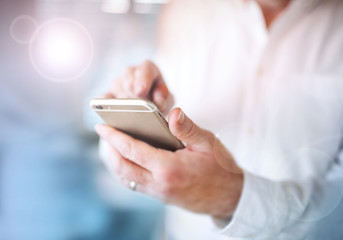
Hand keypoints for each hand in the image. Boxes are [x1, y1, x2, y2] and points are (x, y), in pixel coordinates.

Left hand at [95, 108, 243, 218]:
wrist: (229, 198)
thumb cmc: (220, 167)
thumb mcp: (208, 143)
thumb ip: (188, 128)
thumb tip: (172, 112)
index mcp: (169, 168)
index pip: (132, 150)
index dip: (113, 136)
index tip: (100, 125)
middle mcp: (159, 183)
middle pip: (122, 167)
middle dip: (108, 150)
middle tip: (104, 133)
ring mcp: (159, 192)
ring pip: (125, 178)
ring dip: (114, 162)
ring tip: (111, 145)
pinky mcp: (161, 197)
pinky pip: (135, 184)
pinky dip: (125, 171)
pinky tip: (128, 158)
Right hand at [105, 60, 173, 113]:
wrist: (150, 106)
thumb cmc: (159, 100)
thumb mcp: (166, 99)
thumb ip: (164, 99)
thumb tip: (158, 103)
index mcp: (148, 68)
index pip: (145, 70)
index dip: (142, 80)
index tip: (140, 92)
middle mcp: (131, 71)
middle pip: (129, 80)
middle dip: (135, 95)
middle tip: (141, 108)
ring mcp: (118, 81)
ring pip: (117, 88)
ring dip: (125, 101)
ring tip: (133, 111)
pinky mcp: (108, 93)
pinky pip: (104, 97)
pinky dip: (106, 103)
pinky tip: (111, 109)